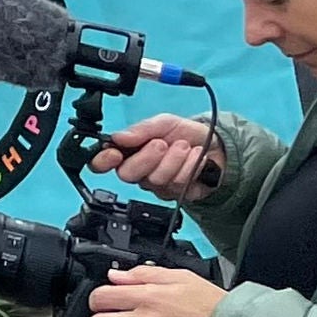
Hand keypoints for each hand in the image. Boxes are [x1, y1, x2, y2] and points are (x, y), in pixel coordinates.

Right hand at [91, 115, 222, 201]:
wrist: (215, 146)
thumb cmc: (184, 134)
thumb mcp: (163, 122)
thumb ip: (141, 129)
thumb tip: (118, 137)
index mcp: (127, 151)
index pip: (101, 163)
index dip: (102, 161)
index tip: (114, 154)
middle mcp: (137, 170)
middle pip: (127, 174)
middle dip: (146, 158)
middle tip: (161, 144)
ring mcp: (155, 185)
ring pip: (155, 179)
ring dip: (174, 159)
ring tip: (184, 146)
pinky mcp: (175, 194)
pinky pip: (176, 185)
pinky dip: (189, 166)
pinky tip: (195, 156)